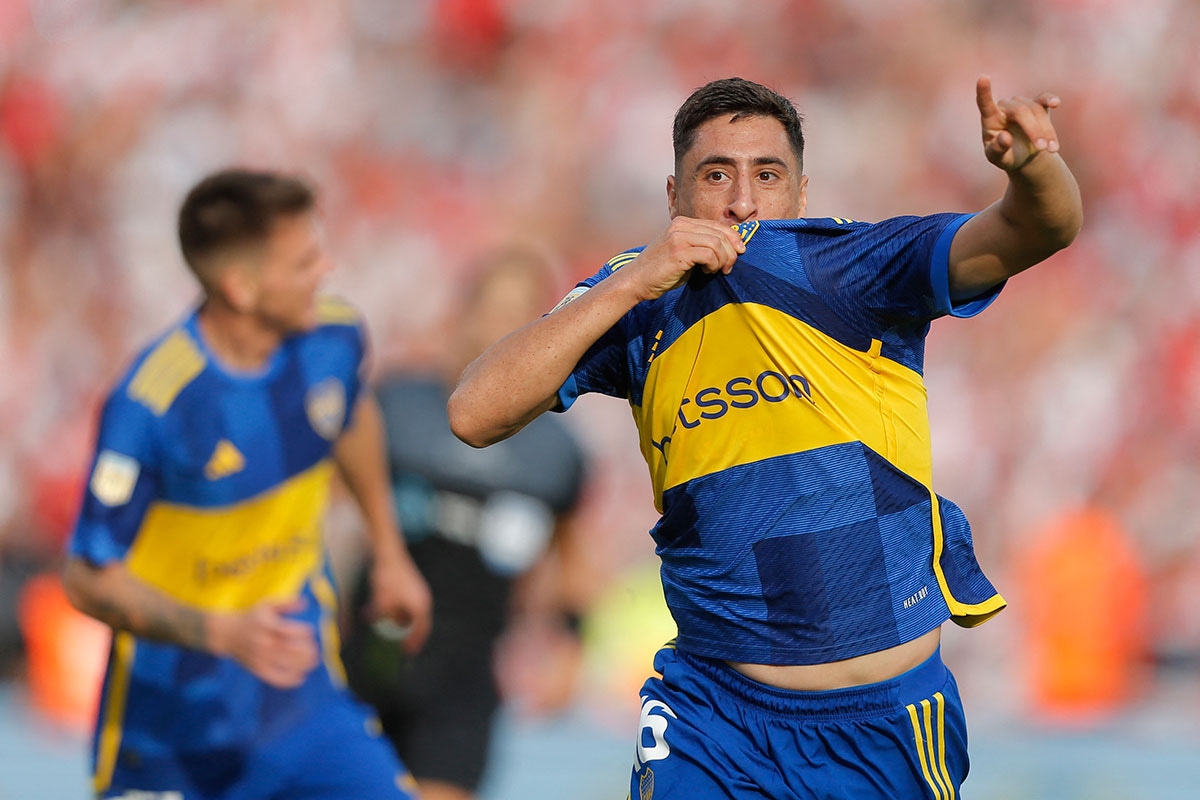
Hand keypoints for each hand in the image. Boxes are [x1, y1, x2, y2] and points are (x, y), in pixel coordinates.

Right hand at [209, 598, 318, 688]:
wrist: (226, 634)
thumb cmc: (251, 617)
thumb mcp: (267, 606)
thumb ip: (287, 604)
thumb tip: (306, 603)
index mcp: (267, 626)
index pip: (291, 631)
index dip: (305, 632)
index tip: (311, 632)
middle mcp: (264, 642)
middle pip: (291, 650)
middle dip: (308, 651)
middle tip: (316, 649)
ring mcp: (260, 658)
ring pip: (286, 665)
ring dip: (304, 665)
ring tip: (313, 662)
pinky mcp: (257, 669)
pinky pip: (275, 678)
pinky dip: (289, 680)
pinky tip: (301, 677)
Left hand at [367, 546, 432, 654]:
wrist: (388, 554)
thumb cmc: (387, 579)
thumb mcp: (384, 603)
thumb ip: (389, 617)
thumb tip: (396, 623)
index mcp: (420, 606)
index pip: (421, 630)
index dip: (415, 642)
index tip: (408, 651)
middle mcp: (423, 599)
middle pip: (418, 621)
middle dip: (407, 632)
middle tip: (400, 643)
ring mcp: (418, 590)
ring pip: (410, 611)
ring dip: (398, 619)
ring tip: (385, 624)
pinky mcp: (411, 584)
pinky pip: (406, 602)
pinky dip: (396, 609)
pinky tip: (380, 610)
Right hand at [629, 216, 744, 299]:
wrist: (636, 281)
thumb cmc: (661, 272)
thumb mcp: (683, 253)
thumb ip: (701, 247)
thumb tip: (730, 250)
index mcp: (682, 222)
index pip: (717, 225)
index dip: (733, 238)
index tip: (740, 252)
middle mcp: (680, 225)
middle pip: (720, 233)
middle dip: (731, 251)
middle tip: (729, 267)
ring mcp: (679, 236)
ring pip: (717, 243)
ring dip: (723, 260)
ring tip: (718, 271)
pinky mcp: (678, 251)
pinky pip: (709, 255)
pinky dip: (714, 265)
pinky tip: (707, 272)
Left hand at [976, 74, 1061, 171]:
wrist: (1023, 156)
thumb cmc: (1006, 156)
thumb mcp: (998, 159)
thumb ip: (998, 149)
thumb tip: (1005, 137)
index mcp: (990, 119)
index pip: (985, 104)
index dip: (984, 91)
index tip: (983, 77)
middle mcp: (1005, 107)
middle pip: (1021, 112)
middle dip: (1034, 131)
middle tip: (1042, 149)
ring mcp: (1021, 103)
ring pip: (1037, 110)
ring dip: (1047, 131)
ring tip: (1052, 150)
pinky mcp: (1037, 104)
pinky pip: (1044, 98)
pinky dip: (1050, 100)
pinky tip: (1055, 104)